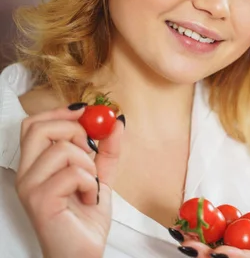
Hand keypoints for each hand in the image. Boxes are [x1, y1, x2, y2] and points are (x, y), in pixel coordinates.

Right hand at [15, 104, 124, 257]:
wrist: (84, 252)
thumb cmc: (86, 218)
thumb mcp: (100, 175)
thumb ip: (107, 149)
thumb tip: (116, 120)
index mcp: (36, 165)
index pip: (33, 124)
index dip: (60, 113)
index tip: (86, 113)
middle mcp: (27, 174)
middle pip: (39, 128)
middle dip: (75, 132)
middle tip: (90, 152)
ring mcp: (30, 187)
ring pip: (62, 149)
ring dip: (89, 164)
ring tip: (90, 185)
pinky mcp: (40, 201)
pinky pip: (72, 173)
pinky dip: (91, 183)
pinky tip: (89, 198)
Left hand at [172, 211, 249, 257]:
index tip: (218, 252)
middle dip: (204, 255)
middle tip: (188, 244)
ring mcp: (238, 256)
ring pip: (213, 254)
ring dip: (195, 247)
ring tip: (178, 233)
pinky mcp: (229, 250)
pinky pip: (212, 245)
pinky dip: (196, 237)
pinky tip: (181, 229)